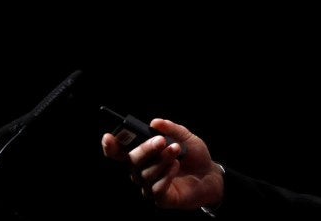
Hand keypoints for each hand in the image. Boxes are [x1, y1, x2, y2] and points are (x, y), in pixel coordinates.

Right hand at [102, 118, 223, 210]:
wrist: (211, 175)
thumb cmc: (194, 155)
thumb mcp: (186, 137)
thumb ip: (171, 129)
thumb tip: (154, 122)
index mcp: (143, 154)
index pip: (120, 152)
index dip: (111, 146)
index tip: (108, 137)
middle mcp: (142, 170)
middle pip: (132, 161)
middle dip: (145, 149)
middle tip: (160, 140)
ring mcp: (150, 186)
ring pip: (145, 174)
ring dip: (161, 160)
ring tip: (176, 150)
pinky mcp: (162, 199)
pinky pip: (156, 189)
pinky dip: (166, 175)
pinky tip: (176, 166)